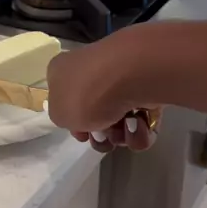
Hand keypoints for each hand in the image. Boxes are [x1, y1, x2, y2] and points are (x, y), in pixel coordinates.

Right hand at [46, 34, 159, 152]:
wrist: (129, 76)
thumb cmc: (86, 94)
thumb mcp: (58, 114)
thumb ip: (63, 118)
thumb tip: (78, 116)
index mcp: (64, 71)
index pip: (66, 101)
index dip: (74, 125)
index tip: (83, 136)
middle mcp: (92, 70)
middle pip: (95, 115)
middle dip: (101, 134)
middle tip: (103, 137)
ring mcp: (121, 78)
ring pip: (120, 120)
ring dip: (121, 134)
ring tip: (126, 129)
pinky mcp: (148, 87)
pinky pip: (142, 118)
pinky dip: (141, 129)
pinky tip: (140, 124)